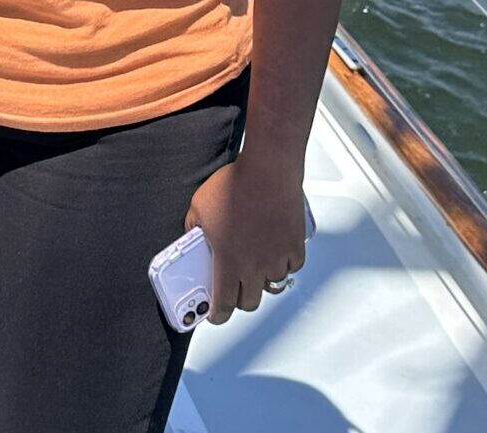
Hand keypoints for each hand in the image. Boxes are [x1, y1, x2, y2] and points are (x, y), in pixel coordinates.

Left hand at [183, 151, 306, 324]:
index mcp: (227, 262)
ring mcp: (276, 258)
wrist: (267, 170)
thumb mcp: (199, 206)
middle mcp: (253, 266)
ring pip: (272, 285)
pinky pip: (292, 266)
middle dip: (240, 300)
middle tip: (236, 289)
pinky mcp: (294, 246)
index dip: (218, 316)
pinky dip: (285, 264)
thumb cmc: (234, 185)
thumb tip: (192, 235)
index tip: (215, 315)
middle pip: (249, 302)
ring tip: (257, 266)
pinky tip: (278, 254)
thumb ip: (193, 227)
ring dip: (264, 280)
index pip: (222, 305)